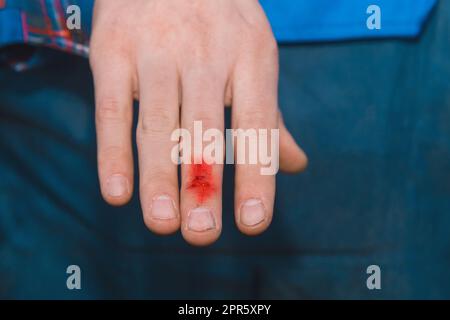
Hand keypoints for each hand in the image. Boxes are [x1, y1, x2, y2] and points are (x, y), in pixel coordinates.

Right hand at [89, 0, 306, 245]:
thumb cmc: (219, 21)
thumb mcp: (253, 56)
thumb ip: (270, 116)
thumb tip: (296, 165)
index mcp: (251, 57)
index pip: (259, 126)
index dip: (256, 177)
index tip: (253, 224)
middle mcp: (207, 54)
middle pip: (205, 132)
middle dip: (203, 187)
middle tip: (202, 235)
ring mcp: (157, 51)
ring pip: (158, 125)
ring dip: (158, 180)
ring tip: (163, 226)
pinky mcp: (113, 50)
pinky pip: (112, 108)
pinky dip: (113, 151)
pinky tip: (116, 192)